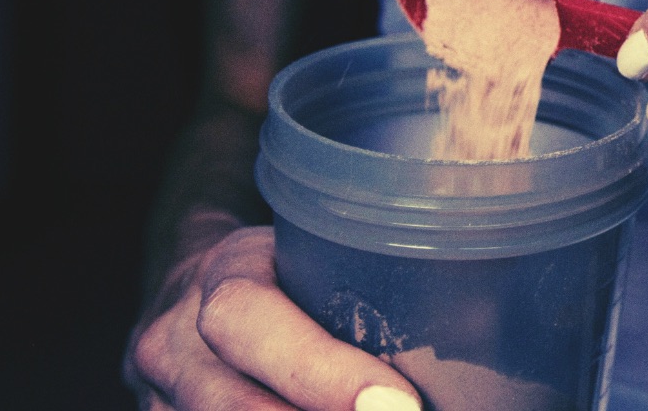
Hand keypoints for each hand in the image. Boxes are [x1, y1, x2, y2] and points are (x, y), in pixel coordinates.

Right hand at [125, 224, 420, 410]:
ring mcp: (160, 403)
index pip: (251, 322)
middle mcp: (172, 344)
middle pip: (230, 406)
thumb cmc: (280, 269)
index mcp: (218, 279)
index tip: (398, 405)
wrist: (190, 285)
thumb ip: (368, 286)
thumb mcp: (311, 253)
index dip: (322, 374)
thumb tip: (488, 323)